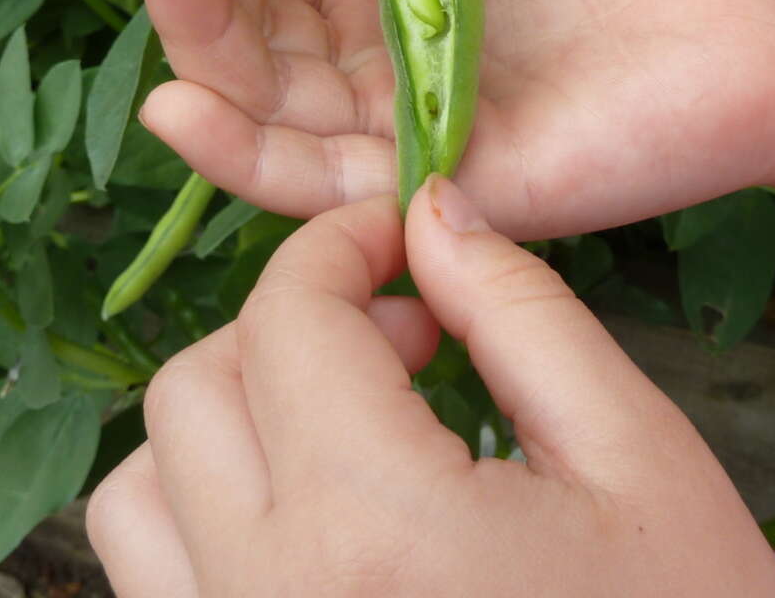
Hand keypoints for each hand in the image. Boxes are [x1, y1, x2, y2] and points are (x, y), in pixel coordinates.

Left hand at [86, 177, 774, 596]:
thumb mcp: (638, 459)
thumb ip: (523, 313)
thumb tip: (432, 214)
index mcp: (370, 525)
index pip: (288, 320)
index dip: (341, 246)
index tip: (401, 241)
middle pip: (191, 393)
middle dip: (287, 329)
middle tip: (404, 338)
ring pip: (137, 498)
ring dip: (225, 429)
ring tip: (346, 431)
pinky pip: (159, 593)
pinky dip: (203, 526)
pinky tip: (319, 525)